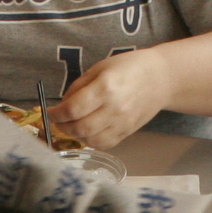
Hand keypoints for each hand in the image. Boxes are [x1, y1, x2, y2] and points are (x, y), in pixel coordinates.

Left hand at [52, 50, 173, 149]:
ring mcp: (122, 123)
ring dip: (76, 136)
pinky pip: (105, 144)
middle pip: (80, 128)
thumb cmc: (128, 67)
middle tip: (59, 121)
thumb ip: (78, 87)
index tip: (51, 112)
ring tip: (73, 126)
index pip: (73, 109)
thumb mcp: (99, 68)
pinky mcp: (128, 132)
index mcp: (105, 88)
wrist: (160, 78)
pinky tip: (88, 132)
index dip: (56, 114)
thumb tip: (63, 106)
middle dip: (63, 127)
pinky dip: (91, 142)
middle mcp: (114, 108)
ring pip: (91, 140)